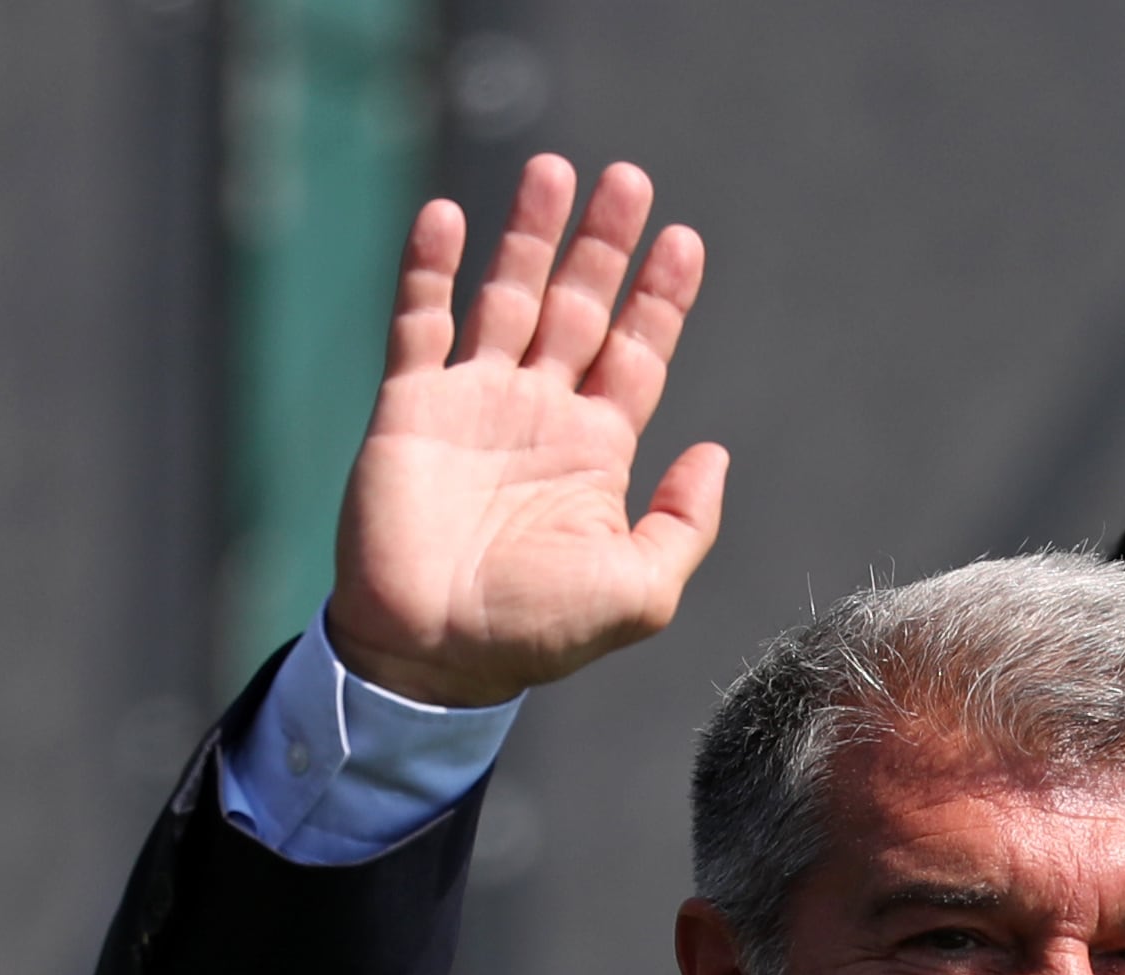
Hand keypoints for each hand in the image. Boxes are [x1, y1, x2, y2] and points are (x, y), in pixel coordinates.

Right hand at [328, 154, 725, 708]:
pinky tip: (447, 215)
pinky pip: (419, 320)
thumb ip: (684, 524)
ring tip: (555, 171)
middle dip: (603, 245)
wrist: (430, 653)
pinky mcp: (409, 405)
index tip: (683, 240)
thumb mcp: (639, 593)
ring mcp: (472, 402)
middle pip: (578, 307)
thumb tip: (715, 451)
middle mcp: (537, 413)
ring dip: (528, 235)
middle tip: (629, 179)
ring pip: (506, 295)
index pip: (636, 353)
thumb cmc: (533, 634)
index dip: (660, 297)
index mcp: (594, 451)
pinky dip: (431, 268)